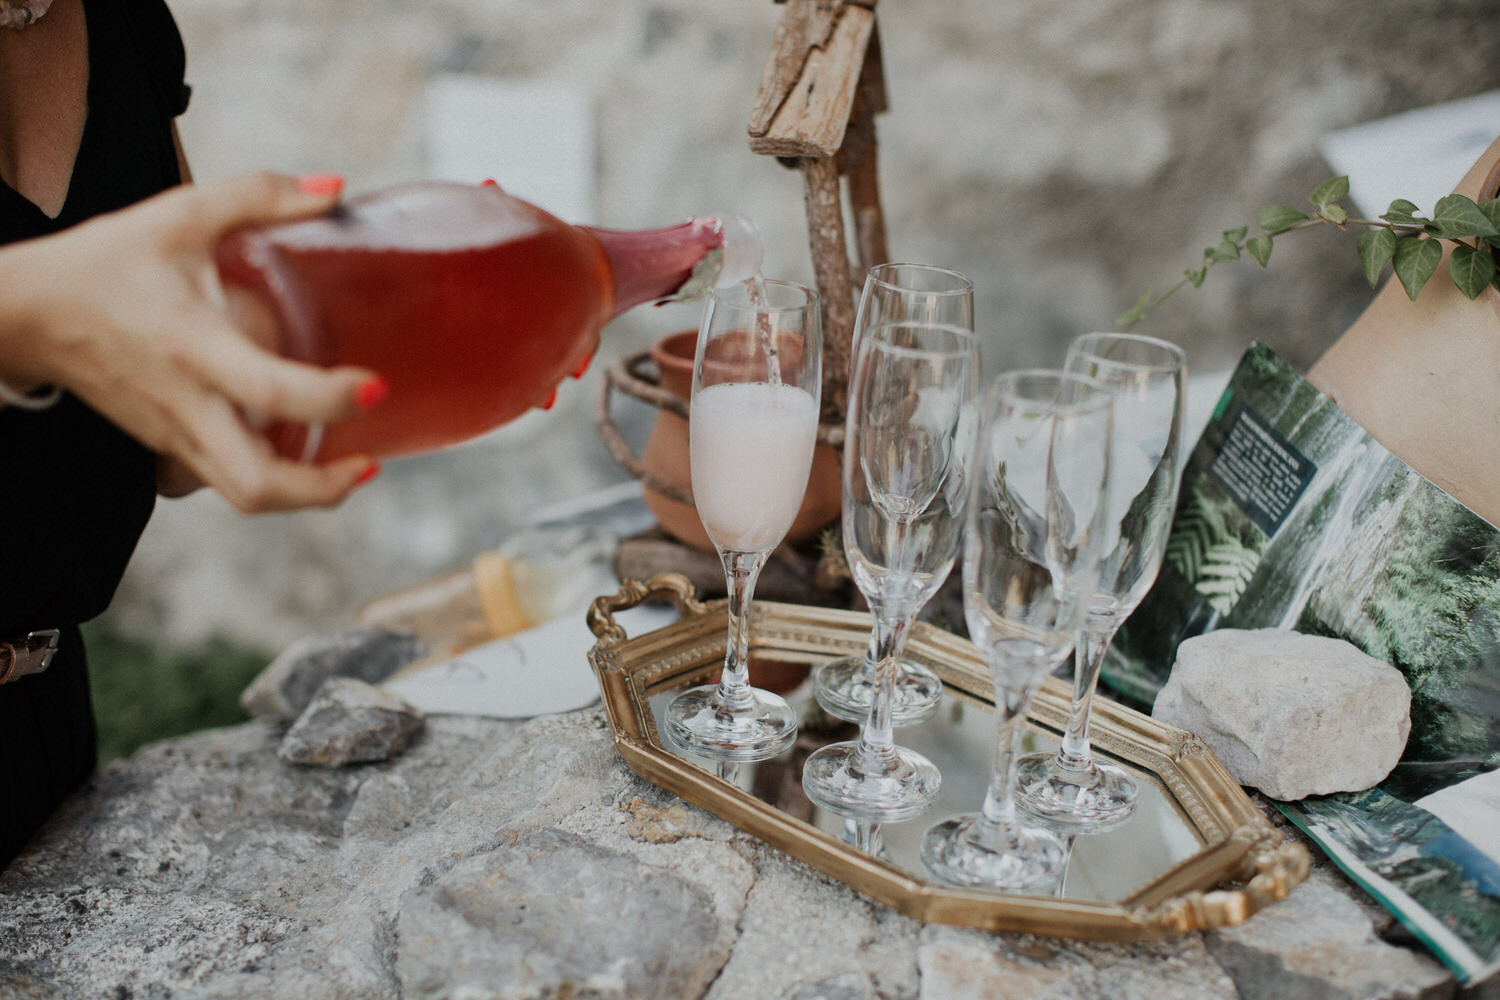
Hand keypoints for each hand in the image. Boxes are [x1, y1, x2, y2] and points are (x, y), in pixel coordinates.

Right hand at [0, 171, 383, 512]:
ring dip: (304, 497)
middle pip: (256, 484)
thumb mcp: (179, 214)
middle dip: (323, 489)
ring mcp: (175, 434)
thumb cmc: (105, 262)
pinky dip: (274, 485)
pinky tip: (303, 457)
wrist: (27, 311)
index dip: (332, 397)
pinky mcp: (168, 446)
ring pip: (243, 496)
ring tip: (351, 470)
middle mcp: (186, 403)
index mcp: (193, 345)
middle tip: (370, 461)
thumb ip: (260, 196)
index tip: (377, 386)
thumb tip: (336, 189)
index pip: (270, 389)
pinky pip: (226, 484)